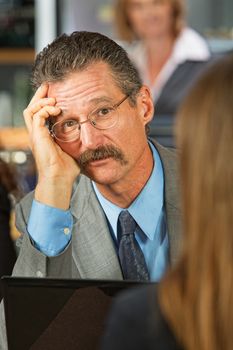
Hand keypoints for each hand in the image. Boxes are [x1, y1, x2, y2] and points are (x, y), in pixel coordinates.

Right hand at [24, 84, 79, 208]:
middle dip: (40, 96)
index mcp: (44, 136)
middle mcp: (37, 134)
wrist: (60, 180)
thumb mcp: (75, 150)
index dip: (46, 103)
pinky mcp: (37, 136)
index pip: (40, 114)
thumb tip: (92, 138)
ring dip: (42, 101)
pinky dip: (45, 109)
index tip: (56, 94)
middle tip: (49, 86)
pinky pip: (36, 115)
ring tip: (54, 99)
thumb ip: (78, 141)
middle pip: (32, 108)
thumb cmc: (67, 170)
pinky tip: (56, 109)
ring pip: (30, 109)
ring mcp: (35, 135)